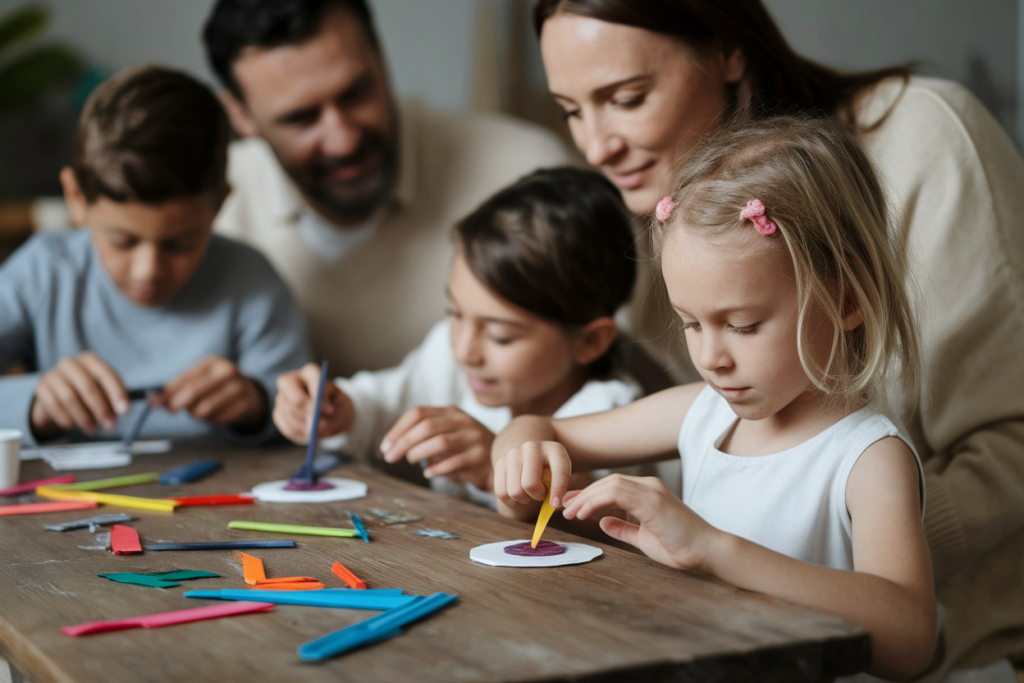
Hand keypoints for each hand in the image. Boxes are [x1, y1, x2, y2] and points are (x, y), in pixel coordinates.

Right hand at [30, 352, 129, 437]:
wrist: (55, 396)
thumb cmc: (85, 393)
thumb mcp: (102, 391)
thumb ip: (113, 398)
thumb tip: (123, 410)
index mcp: (90, 360)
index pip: (106, 374)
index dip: (116, 393)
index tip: (124, 411)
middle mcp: (71, 364)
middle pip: (88, 386)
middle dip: (101, 409)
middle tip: (110, 426)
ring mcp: (53, 375)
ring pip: (70, 398)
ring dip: (84, 417)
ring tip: (92, 429)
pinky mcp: (41, 388)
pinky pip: (54, 406)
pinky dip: (66, 419)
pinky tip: (73, 425)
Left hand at [152, 356, 266, 431]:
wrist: (248, 394)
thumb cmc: (215, 387)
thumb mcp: (199, 380)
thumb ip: (177, 388)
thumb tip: (152, 399)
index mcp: (213, 362)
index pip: (185, 379)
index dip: (167, 392)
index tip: (153, 402)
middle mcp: (228, 372)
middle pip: (194, 392)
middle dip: (176, 403)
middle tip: (170, 411)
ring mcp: (239, 388)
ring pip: (204, 408)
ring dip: (195, 414)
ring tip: (199, 410)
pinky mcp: (245, 405)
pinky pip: (218, 419)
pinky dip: (211, 420)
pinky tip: (215, 414)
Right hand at [272, 363, 352, 443]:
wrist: (331, 415)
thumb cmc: (336, 404)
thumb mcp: (341, 399)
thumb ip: (332, 402)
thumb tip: (321, 412)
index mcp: (310, 372)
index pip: (311, 377)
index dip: (318, 394)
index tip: (329, 410)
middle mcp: (291, 381)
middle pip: (295, 397)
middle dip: (309, 414)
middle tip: (322, 425)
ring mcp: (281, 398)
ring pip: (290, 414)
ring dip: (307, 426)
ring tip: (321, 429)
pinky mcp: (278, 414)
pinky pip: (286, 427)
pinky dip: (300, 434)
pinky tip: (310, 433)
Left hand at [380, 406, 493, 489]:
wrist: (500, 463)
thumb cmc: (465, 452)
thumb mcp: (446, 437)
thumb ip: (424, 437)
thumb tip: (393, 445)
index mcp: (450, 412)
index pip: (418, 413)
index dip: (398, 428)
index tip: (385, 446)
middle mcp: (463, 421)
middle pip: (427, 426)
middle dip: (404, 442)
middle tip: (390, 457)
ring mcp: (474, 437)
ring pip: (440, 441)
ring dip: (420, 453)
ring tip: (411, 461)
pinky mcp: (481, 455)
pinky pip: (456, 461)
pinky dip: (438, 468)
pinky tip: (429, 473)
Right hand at [493, 439, 571, 510]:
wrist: (530, 456)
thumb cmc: (551, 472)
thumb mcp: (563, 476)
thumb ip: (564, 489)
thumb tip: (555, 504)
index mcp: (555, 449)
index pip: (559, 471)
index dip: (558, 490)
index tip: (556, 504)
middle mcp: (533, 447)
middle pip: (530, 484)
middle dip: (537, 496)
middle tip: (541, 494)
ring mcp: (514, 453)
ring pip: (515, 491)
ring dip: (523, 499)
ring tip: (529, 493)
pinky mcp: (500, 462)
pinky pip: (501, 492)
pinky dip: (510, 501)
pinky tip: (518, 495)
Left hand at [562, 474, 722, 572]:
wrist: (707, 552)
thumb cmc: (680, 547)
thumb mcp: (643, 538)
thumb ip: (623, 528)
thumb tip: (603, 522)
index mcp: (647, 492)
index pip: (610, 487)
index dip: (587, 495)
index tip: (569, 505)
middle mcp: (648, 486)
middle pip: (606, 482)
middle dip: (581, 494)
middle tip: (562, 507)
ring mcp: (651, 490)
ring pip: (609, 484)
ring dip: (585, 497)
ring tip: (569, 512)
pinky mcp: (652, 500)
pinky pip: (617, 493)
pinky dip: (596, 501)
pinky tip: (584, 513)